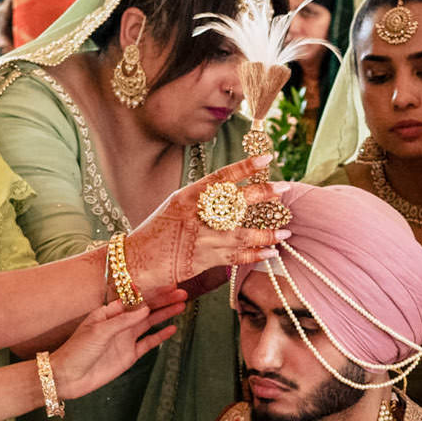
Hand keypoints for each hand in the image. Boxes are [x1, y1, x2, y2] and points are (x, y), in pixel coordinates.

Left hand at [49, 290, 187, 398]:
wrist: (68, 377)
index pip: (135, 299)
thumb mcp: (99, 331)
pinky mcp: (129, 355)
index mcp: (109, 312)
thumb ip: (123, 320)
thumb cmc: (77, 350)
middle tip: (183, 293)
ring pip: (150, 323)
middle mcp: (119, 323)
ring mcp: (125, 339)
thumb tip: (145, 308)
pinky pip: (148, 343)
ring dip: (165, 314)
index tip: (170, 286)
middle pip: (146, 309)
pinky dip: (160, 336)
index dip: (153, 292)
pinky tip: (172, 329)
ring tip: (182, 306)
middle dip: (164, 301)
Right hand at [127, 155, 288, 297]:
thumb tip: (229, 192)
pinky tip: (270, 252)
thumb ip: (200, 198)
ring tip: (285, 231)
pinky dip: (255, 254)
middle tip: (284, 189)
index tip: (267, 159)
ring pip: (242, 233)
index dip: (246, 167)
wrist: (136, 261)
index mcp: (188, 196)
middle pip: (236, 201)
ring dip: (266, 233)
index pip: (221, 177)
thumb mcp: (175, 206)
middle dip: (263, 194)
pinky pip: (236, 256)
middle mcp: (196, 214)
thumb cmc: (157, 232)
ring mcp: (201, 237)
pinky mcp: (203, 259)